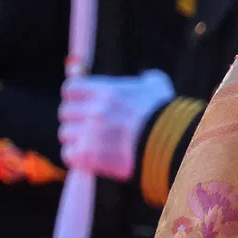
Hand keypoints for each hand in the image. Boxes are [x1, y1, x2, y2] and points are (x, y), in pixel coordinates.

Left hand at [59, 69, 174, 180]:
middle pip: (65, 112)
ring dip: (77, 139)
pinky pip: (69, 155)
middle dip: (76, 119)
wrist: (171, 146)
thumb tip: (147, 78)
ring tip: (93, 145)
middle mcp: (93, 111)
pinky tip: (92, 159)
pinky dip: (77, 158)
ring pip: (66, 134)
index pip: (70, 89)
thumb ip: (147, 79)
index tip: (84, 104)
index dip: (76, 97)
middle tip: (90, 127)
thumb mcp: (159, 87)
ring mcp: (89, 134)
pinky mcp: (89, 156)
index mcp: (105, 91)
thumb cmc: (167, 116)